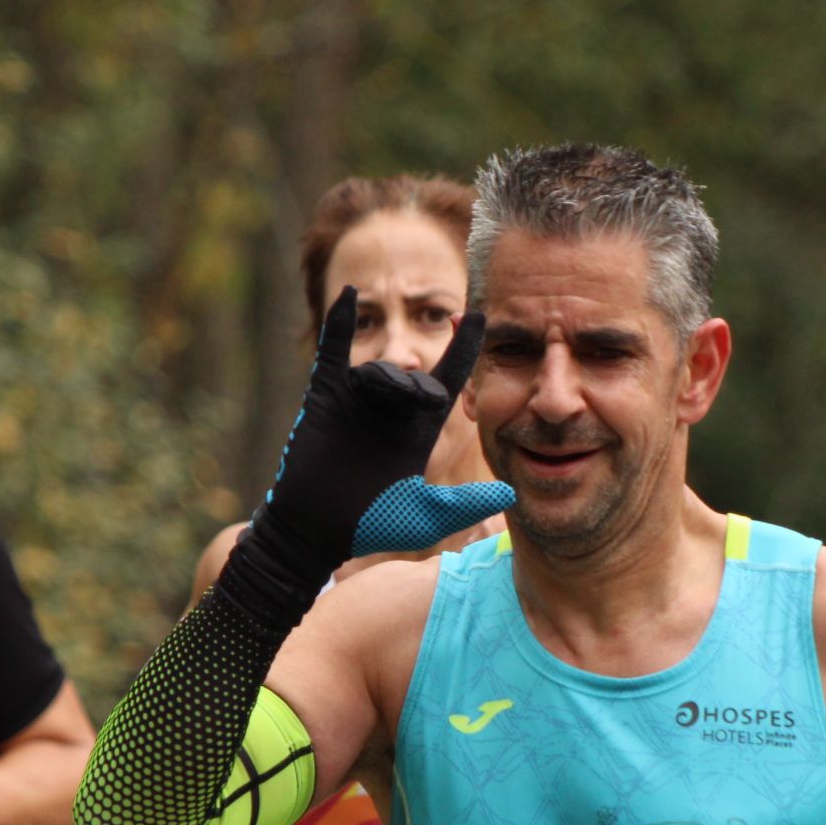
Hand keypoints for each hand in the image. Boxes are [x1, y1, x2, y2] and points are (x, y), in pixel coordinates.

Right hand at [217, 288, 513, 618]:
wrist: (315, 530)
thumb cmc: (372, 526)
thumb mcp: (427, 517)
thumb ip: (466, 503)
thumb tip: (510, 491)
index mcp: (422, 427)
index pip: (451, 376)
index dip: (466, 347)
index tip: (482, 315)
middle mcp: (394, 406)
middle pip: (416, 372)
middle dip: (420, 384)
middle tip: (424, 402)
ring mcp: (359, 398)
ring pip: (379, 367)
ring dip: (386, 380)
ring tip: (381, 399)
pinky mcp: (326, 394)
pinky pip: (334, 350)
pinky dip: (340, 322)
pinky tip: (348, 294)